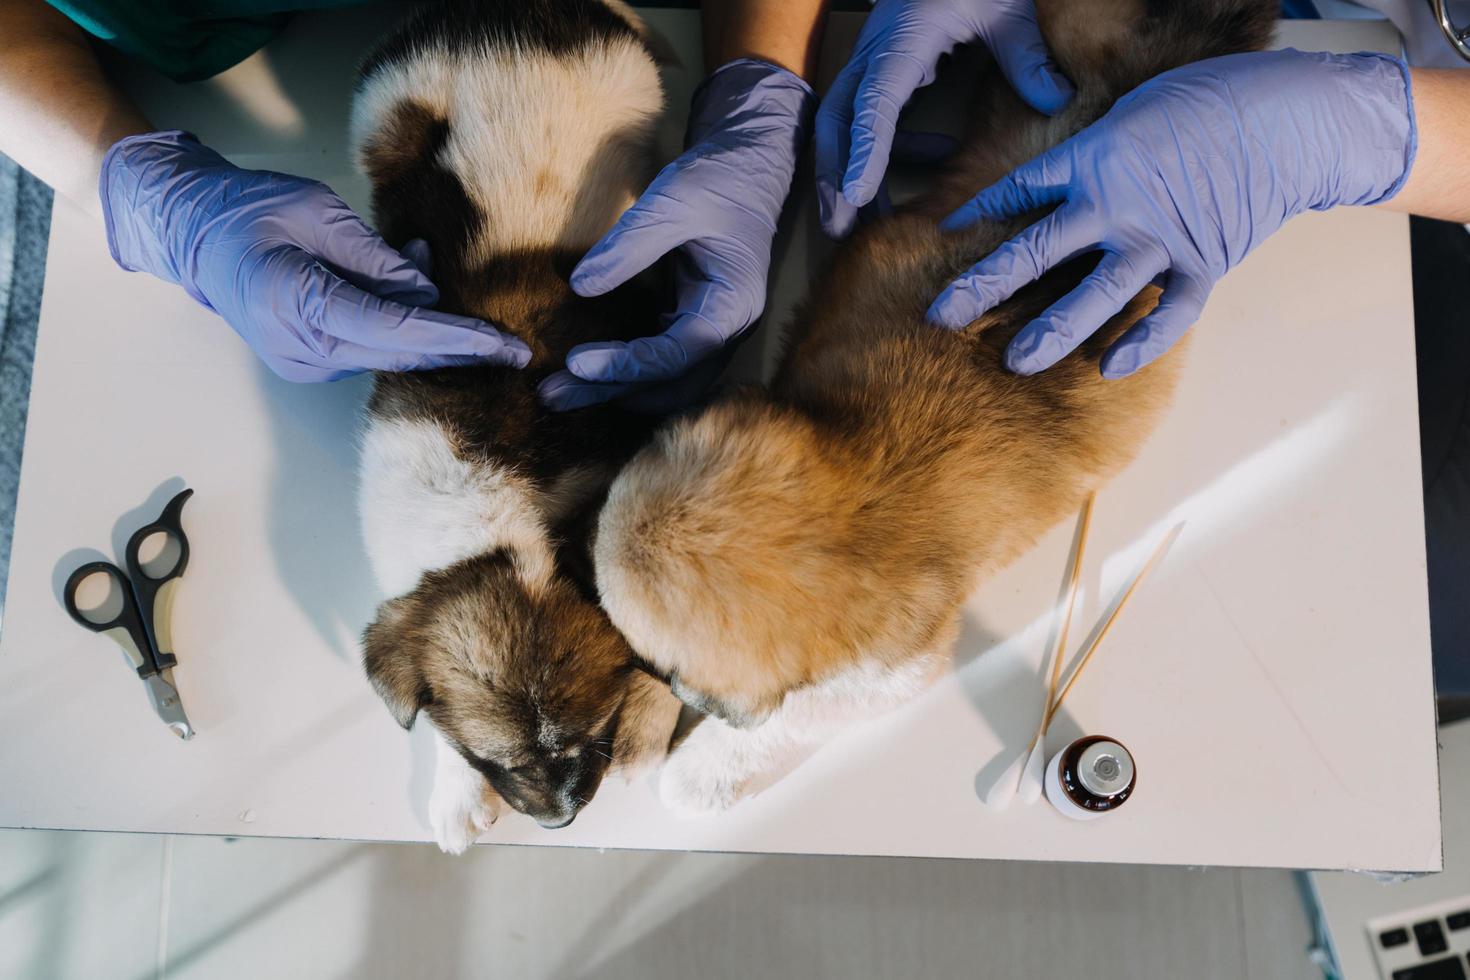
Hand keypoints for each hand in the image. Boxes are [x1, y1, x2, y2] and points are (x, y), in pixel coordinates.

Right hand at [99, 131, 529, 381]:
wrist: (190, 232)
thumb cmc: (248, 208)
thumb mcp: (319, 211)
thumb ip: (376, 257)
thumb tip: (429, 294)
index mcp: (297, 304)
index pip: (396, 332)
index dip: (457, 340)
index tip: (505, 347)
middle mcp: (301, 349)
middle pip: (400, 355)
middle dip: (458, 347)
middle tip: (513, 346)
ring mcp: (303, 364)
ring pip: (389, 355)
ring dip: (430, 331)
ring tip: (449, 290)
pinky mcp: (310, 364)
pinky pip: (370, 348)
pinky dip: (402, 327)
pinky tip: (415, 293)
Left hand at [539, 59, 815, 411]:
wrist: (745, 167)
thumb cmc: (718, 179)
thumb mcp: (673, 201)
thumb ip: (629, 246)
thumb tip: (579, 286)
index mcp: (731, 306)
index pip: (675, 355)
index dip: (625, 365)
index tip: (575, 363)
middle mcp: (725, 331)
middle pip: (669, 386)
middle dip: (611, 394)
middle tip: (552, 395)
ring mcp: (709, 333)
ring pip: (664, 384)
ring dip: (614, 392)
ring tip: (558, 392)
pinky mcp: (689, 324)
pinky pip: (657, 365)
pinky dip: (623, 374)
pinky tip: (584, 373)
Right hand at [816, 0, 1073, 238]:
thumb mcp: (1009, 8)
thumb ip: (1027, 53)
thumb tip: (1055, 100)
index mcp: (904, 40)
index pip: (874, 101)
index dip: (864, 150)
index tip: (856, 194)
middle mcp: (876, 55)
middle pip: (837, 120)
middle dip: (832, 176)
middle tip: (838, 227)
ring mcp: (872, 64)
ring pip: (842, 125)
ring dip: (846, 173)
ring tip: (860, 221)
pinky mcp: (881, 71)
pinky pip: (868, 120)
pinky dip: (886, 149)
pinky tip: (931, 161)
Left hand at [929, 50, 1415, 377]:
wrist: (1287, 114)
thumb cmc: (1204, 101)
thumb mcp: (1130, 112)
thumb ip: (1090, 155)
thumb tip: (1055, 183)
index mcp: (1092, 159)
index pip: (1019, 192)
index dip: (979, 213)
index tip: (944, 234)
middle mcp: (1116, 205)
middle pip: (1037, 251)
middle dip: (984, 286)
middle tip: (942, 316)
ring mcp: (1159, 239)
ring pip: (1095, 294)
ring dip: (1053, 330)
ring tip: (1015, 362)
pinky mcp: (1203, 264)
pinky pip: (1169, 314)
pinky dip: (1143, 343)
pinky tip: (1111, 369)